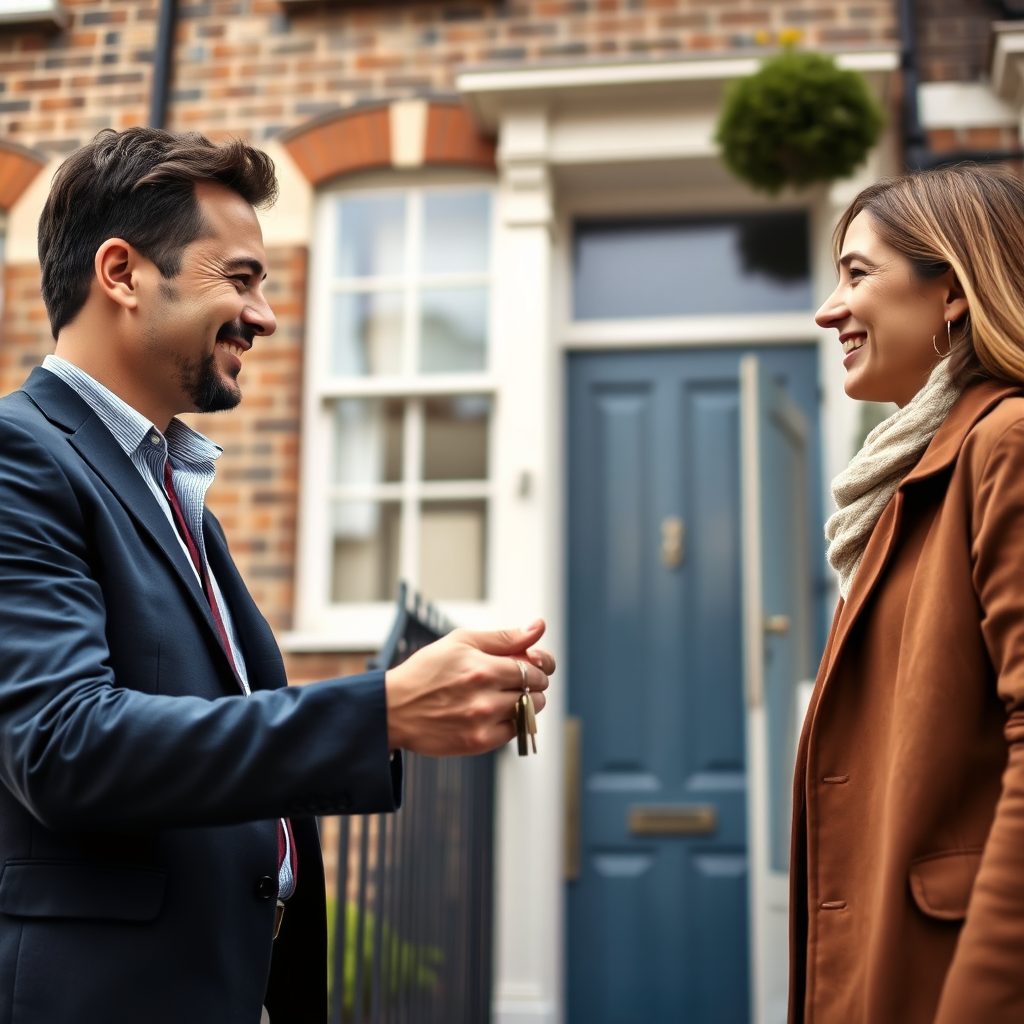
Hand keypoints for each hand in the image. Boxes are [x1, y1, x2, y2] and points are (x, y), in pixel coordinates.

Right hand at [384, 619, 554, 755]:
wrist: (394, 708)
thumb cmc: (426, 670)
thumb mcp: (462, 642)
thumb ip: (504, 637)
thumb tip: (538, 626)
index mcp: (483, 668)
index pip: (535, 669)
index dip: (537, 666)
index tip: (530, 666)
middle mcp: (485, 697)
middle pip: (536, 692)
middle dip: (533, 685)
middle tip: (517, 681)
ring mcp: (482, 722)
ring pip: (528, 713)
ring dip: (526, 704)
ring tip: (505, 696)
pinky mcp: (477, 743)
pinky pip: (514, 733)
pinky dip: (512, 722)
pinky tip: (496, 713)